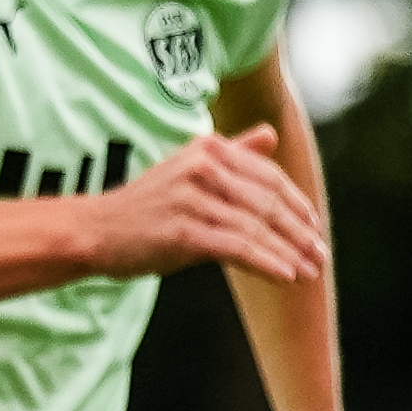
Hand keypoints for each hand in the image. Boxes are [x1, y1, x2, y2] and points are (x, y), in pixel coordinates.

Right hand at [75, 130, 330, 287]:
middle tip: (319, 257)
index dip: (297, 206)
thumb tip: (271, 135)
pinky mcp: (183, 230)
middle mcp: (203, 167)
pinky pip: (238, 247)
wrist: (92, 232)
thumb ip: (232, 153)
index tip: (314, 231)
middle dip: (299, 233)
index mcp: (208, 149)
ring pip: (257, 227)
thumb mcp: (188, 171)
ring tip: (308, 272)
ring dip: (289, 253)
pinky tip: (285, 276)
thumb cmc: (144, 208)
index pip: (269, 177)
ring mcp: (192, 198)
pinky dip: (267, 262)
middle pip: (268, 202)